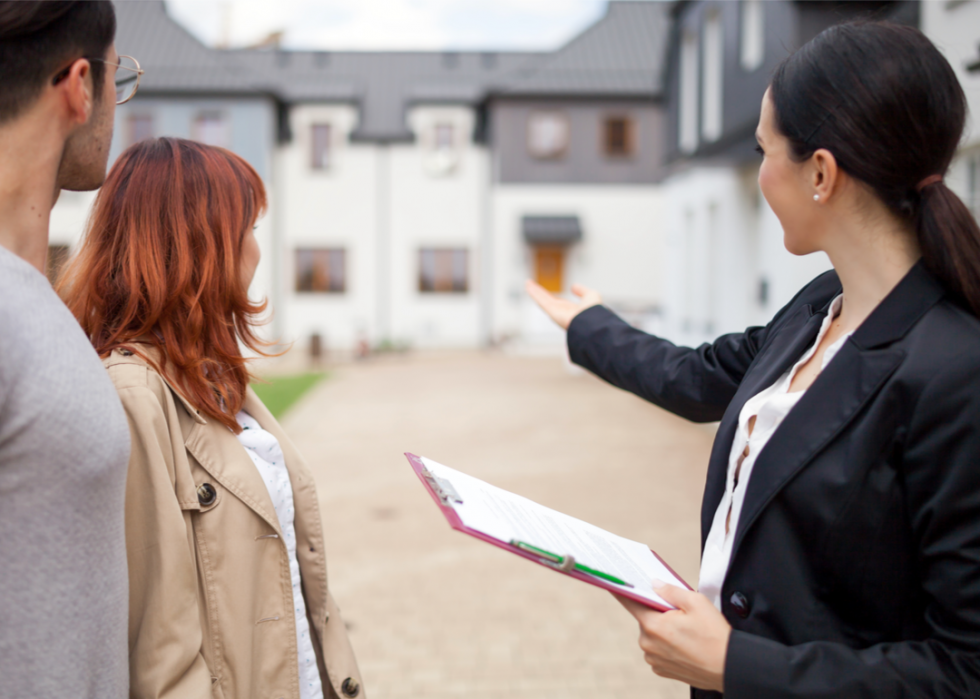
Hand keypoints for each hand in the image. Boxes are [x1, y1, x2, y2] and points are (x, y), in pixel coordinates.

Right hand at [525, 279, 602, 329]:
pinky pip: (541, 299)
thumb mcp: (591, 296)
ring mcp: (556, 312)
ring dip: (534, 291)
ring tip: (527, 283)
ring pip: (542, 299)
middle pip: (547, 300)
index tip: (545, 292)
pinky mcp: (551, 310)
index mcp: (571, 310)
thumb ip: (582, 291)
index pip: (559, 302)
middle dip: (540, 293)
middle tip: (531, 286)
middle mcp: (562, 312)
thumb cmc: (594, 313)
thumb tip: (573, 286)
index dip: (552, 296)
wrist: (591, 323)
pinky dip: (534, 293)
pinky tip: (528, 286)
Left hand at [615, 581, 730, 691]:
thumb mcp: (696, 602)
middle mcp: (648, 644)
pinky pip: (658, 650)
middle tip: (679, 613)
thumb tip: (654, 584)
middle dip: (658, 613)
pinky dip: (668, 645)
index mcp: (652, 625)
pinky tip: (685, 645)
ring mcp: (654, 659)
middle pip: (645, 619)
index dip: (624, 591)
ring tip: (687, 632)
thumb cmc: (714, 636)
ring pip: (652, 635)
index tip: (615, 583)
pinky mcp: (661, 669)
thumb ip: (670, 591)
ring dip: (664, 631)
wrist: (729, 667)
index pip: (630, 602)